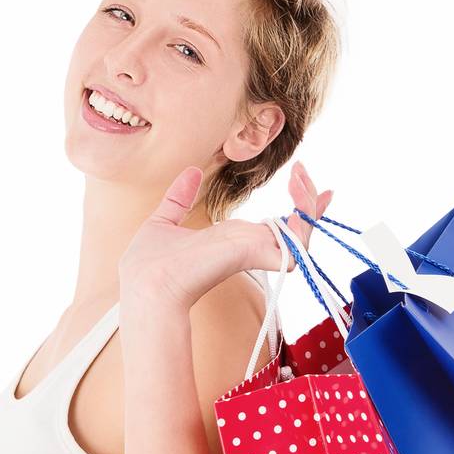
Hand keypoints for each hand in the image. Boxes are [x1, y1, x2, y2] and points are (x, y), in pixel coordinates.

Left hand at [118, 161, 334, 312]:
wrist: (145, 284)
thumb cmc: (149, 266)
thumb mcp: (164, 222)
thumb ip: (180, 198)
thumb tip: (190, 171)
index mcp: (233, 240)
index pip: (276, 225)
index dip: (294, 205)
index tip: (302, 180)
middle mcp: (248, 247)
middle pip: (296, 227)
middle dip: (307, 197)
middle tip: (301, 170)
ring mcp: (253, 253)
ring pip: (302, 233)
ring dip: (308, 203)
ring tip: (300, 177)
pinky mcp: (254, 256)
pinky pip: (296, 246)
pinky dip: (304, 223)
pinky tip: (300, 197)